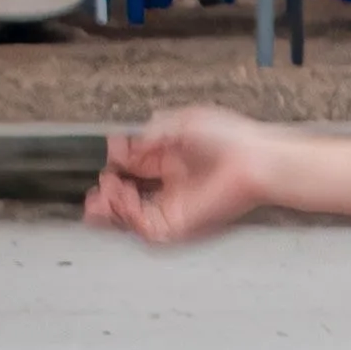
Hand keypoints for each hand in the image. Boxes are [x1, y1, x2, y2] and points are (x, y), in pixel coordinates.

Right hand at [85, 107, 275, 246]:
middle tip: (97, 190)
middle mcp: (173, 183)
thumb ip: (150, 134)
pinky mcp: (179, 222)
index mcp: (174, 158)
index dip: (118, 162)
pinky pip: (145, 226)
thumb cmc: (230, 138)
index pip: (136, 165)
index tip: (111, 152)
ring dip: (112, 206)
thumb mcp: (181, 123)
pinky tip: (122, 198)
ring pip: (133, 215)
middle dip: (107, 194)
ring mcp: (176, 204)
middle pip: (130, 195)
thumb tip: (124, 146)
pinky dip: (127, 215)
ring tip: (105, 193)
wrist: (254, 161)